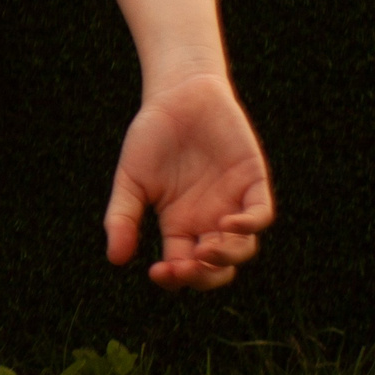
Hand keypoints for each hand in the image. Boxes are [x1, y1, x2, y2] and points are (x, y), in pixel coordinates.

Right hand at [104, 73, 273, 289]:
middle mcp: (208, 220)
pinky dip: (248, 226)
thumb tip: (115, 259)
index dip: (175, 278)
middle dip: (205, 276)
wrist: (177, 96)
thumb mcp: (130, 180)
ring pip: (242, 247)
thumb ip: (122, 218)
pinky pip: (260, 215)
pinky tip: (227, 222)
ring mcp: (232, 202)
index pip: (183, 266)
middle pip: (217, 266)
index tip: (158, 270)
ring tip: (206, 249)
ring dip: (226, 256)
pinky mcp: (252, 182)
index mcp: (179, 224)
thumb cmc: (151, 137)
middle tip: (187, 267)